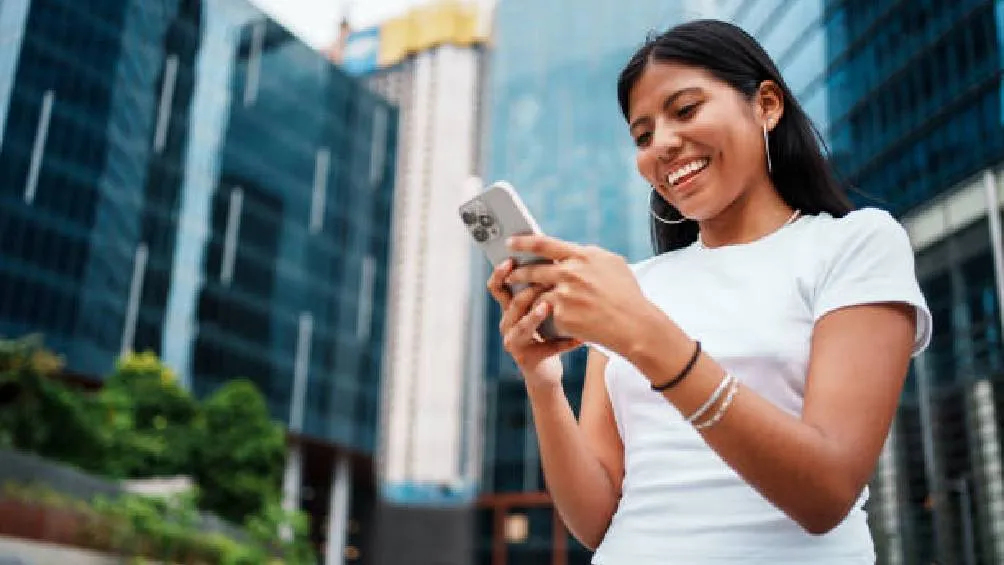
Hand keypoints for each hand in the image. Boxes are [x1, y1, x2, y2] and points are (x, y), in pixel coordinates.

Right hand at [487, 259, 582, 390]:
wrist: (546, 369)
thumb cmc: (547, 332)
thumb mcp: (543, 307)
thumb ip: (544, 287)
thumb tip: (557, 258)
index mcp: (510, 307)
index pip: (498, 285)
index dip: (501, 272)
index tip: (511, 259)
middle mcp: (507, 322)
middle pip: (511, 302)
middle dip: (528, 290)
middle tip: (545, 280)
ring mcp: (513, 340)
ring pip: (522, 323)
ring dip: (536, 313)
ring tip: (549, 305)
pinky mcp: (525, 357)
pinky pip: (544, 346)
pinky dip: (563, 342)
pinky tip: (578, 339)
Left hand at [505, 235, 652, 354]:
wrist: (634, 325)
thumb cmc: (627, 295)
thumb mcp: (612, 264)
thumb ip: (590, 255)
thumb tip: (575, 250)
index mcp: (582, 256)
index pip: (545, 244)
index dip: (524, 242)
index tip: (511, 242)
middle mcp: (571, 272)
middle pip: (533, 270)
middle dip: (518, 272)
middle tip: (510, 274)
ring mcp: (565, 294)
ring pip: (535, 292)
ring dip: (525, 295)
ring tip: (519, 297)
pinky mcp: (562, 315)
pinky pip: (544, 313)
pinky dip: (542, 315)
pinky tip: (540, 317)